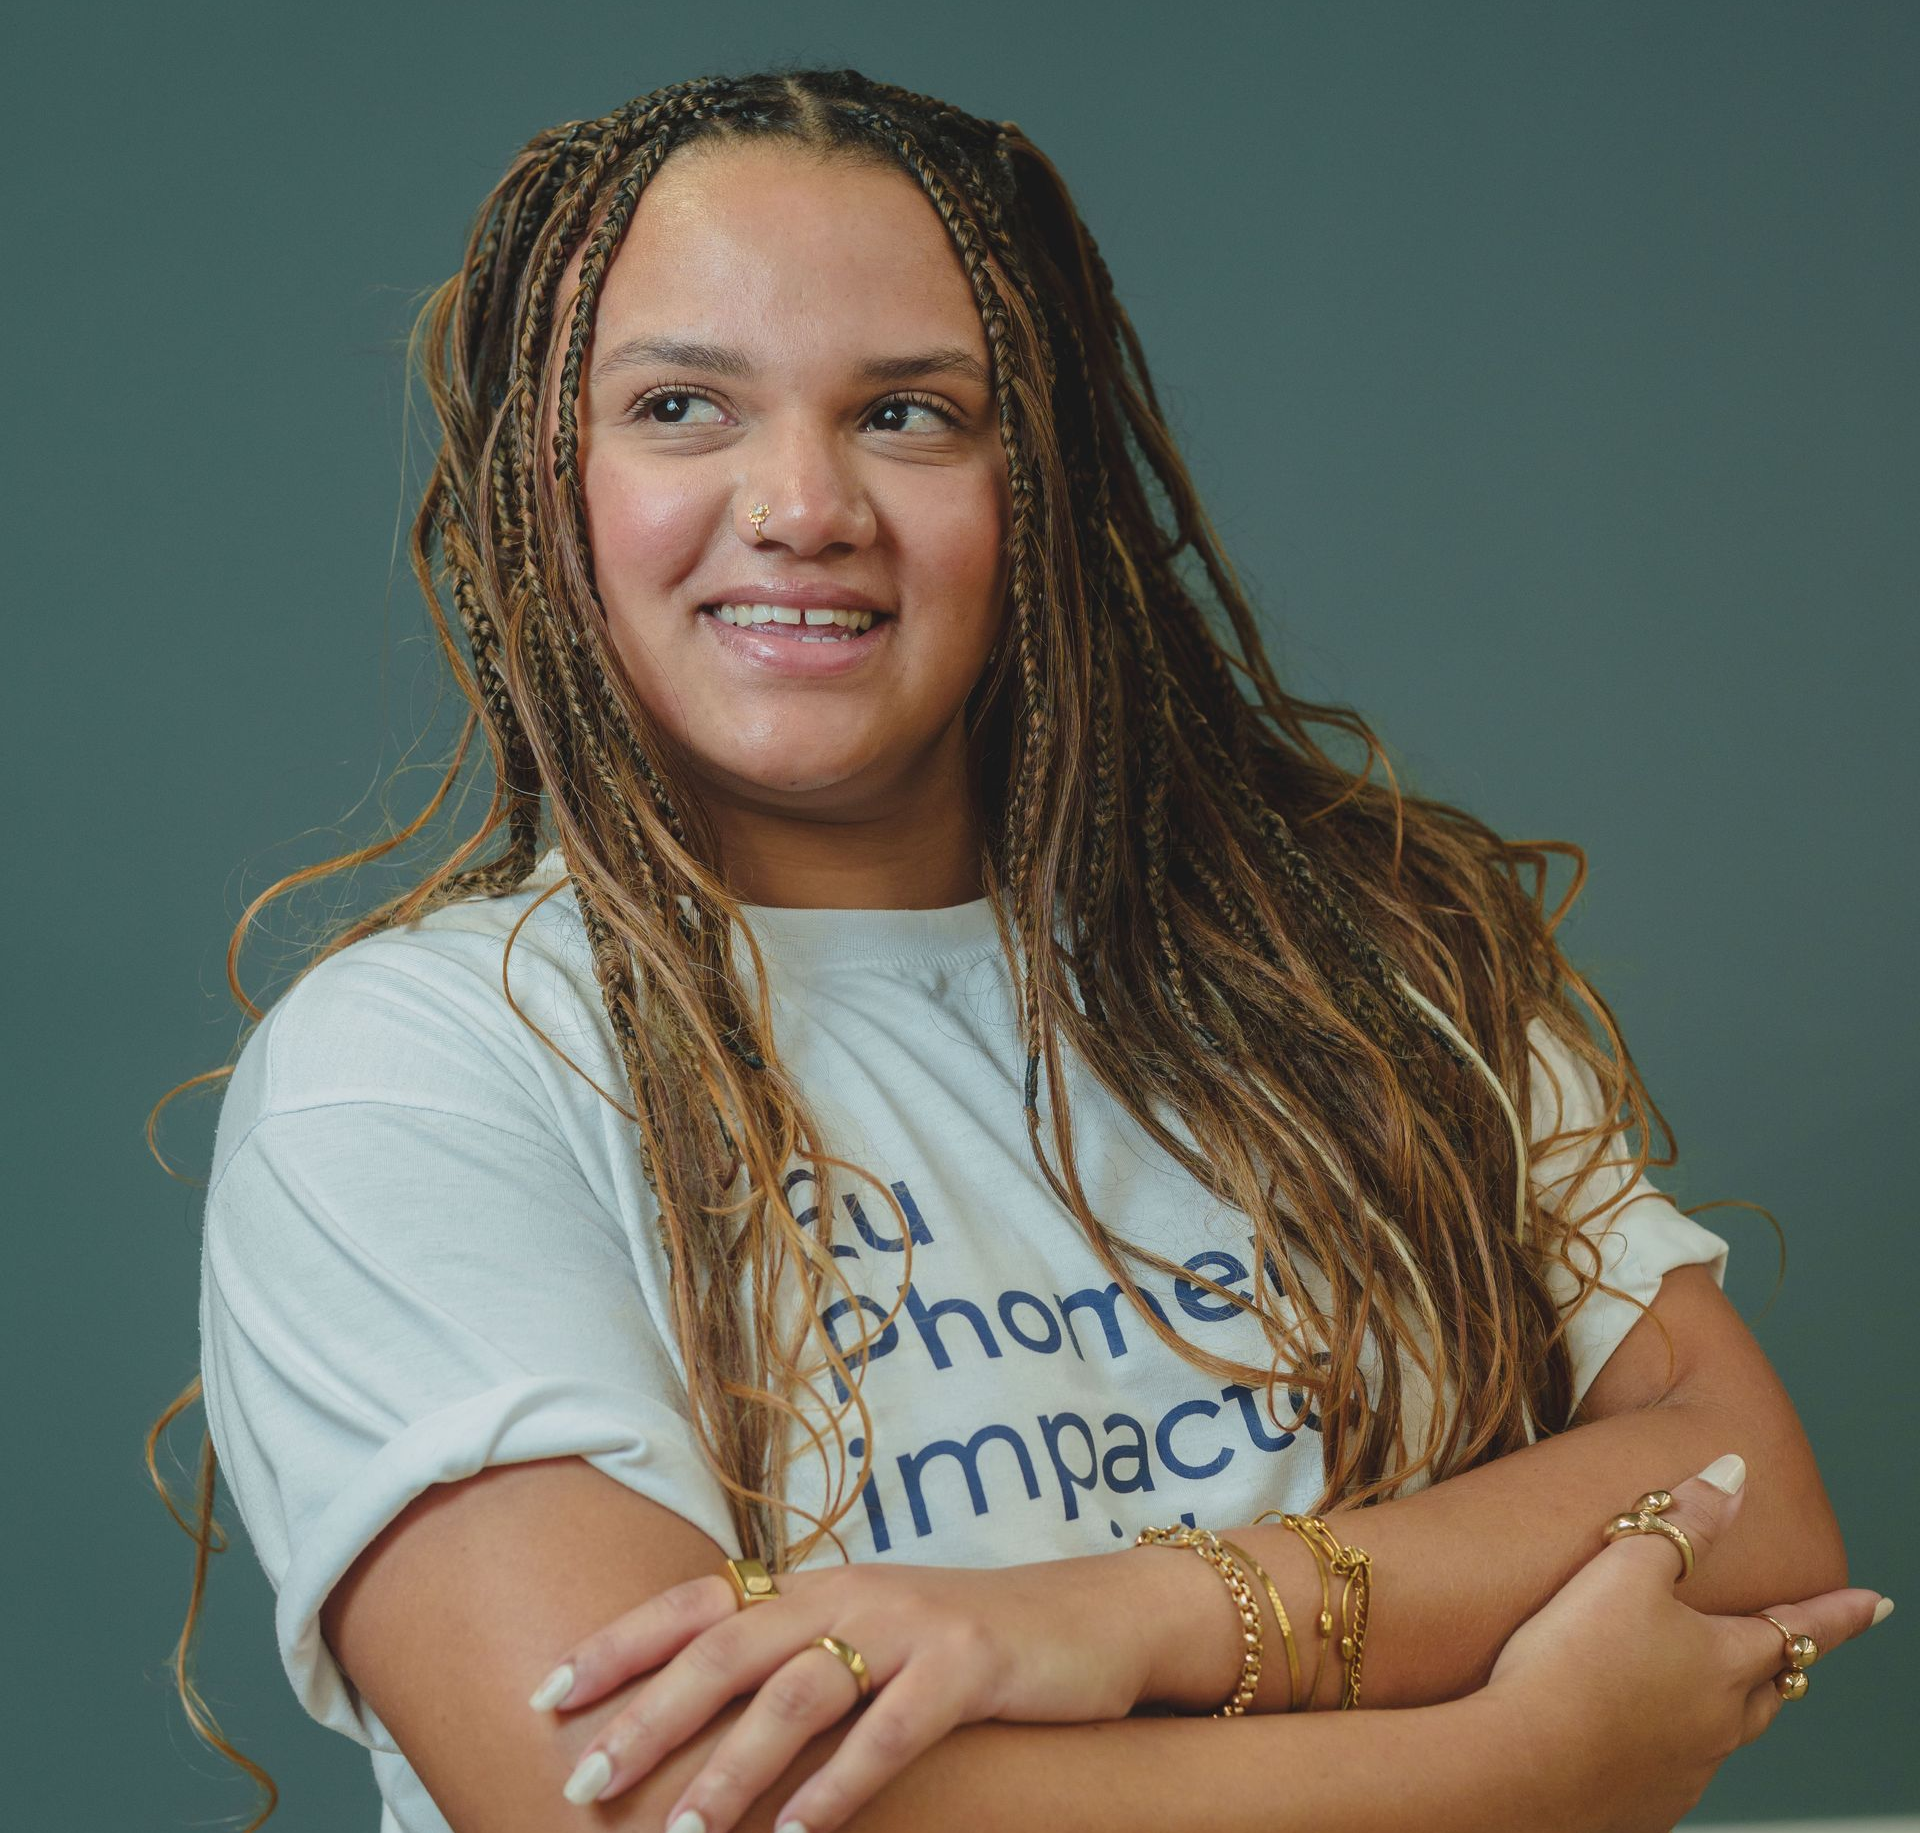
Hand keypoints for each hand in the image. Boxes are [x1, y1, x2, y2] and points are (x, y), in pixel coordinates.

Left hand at [532, 1552, 1150, 1831]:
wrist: (1089, 1617)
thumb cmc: (963, 1646)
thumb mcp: (871, 1640)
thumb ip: (796, 1662)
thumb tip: (699, 1726)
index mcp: (815, 1586)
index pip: (696, 1603)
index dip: (619, 1643)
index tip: (547, 1694)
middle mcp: (848, 1592)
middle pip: (725, 1647)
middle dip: (647, 1715)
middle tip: (583, 1780)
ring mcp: (908, 1623)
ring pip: (796, 1690)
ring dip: (732, 1767)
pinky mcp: (966, 1661)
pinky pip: (889, 1729)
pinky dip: (839, 1785)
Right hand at [1484, 1456, 1887, 1832]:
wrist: (1524, 1767)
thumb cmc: (1573, 1664)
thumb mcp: (1626, 1568)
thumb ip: (1682, 1522)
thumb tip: (1733, 1474)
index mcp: (1724, 1663)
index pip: (1801, 1627)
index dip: (1839, 1612)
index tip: (1877, 1604)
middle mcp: (1720, 1724)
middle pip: (1770, 1689)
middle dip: (1782, 1663)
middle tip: (1787, 1648)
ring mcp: (1686, 1770)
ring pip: (1726, 1732)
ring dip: (1725, 1706)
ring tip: (1700, 1688)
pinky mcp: (1645, 1802)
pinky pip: (1676, 1768)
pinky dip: (1671, 1744)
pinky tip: (1634, 1732)